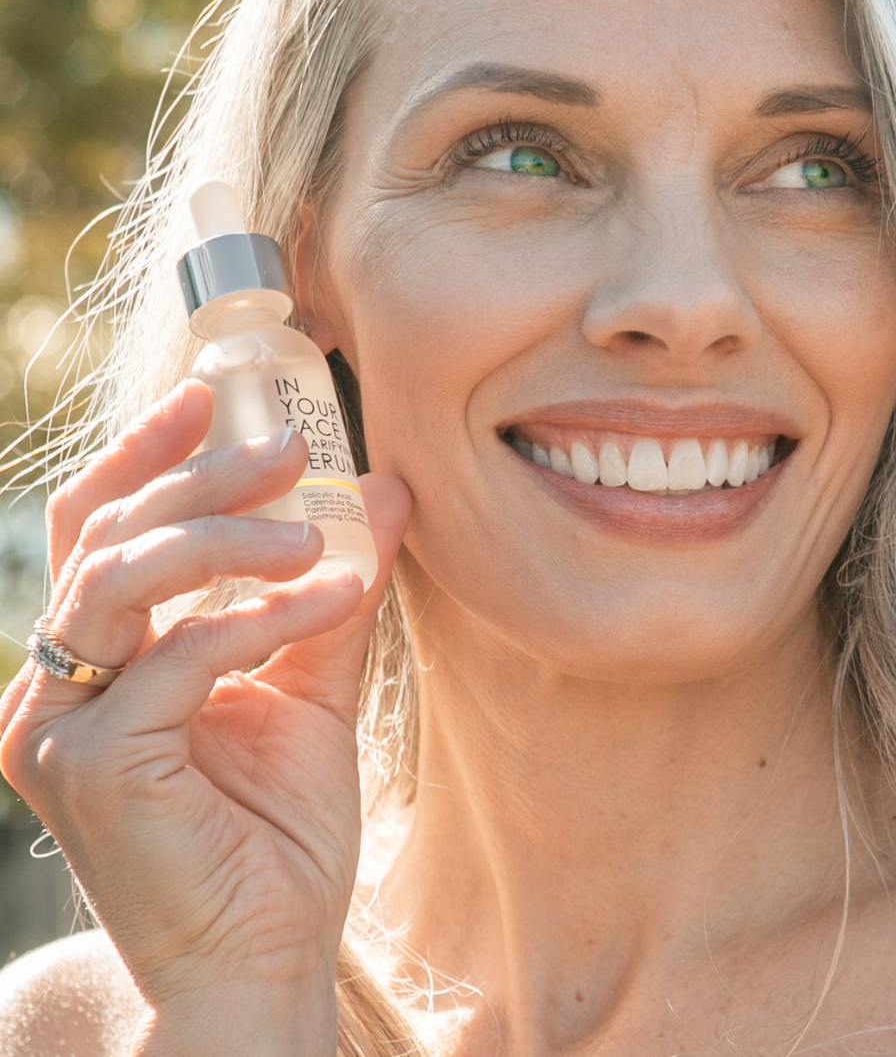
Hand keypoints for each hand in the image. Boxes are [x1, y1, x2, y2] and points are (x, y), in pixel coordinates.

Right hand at [0, 380, 410, 1055]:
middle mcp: (57, 687)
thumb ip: (334, 589)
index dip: (145, 454)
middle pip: (109, 536)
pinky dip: (262, 616)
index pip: (98, 528)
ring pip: (123, 578)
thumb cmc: (276, 829)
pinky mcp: (92, 768)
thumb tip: (385, 491)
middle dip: (202, 477)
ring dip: (228, 537)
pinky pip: (180, 656)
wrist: (269, 955)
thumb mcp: (310, 684)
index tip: (209, 395)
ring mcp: (61, 728)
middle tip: (293, 445)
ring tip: (317, 533)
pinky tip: (334, 597)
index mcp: (97, 660)